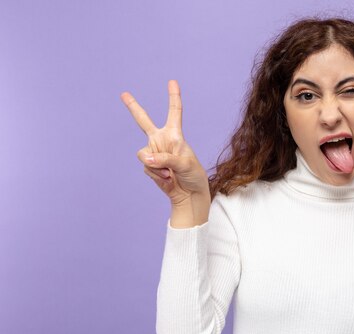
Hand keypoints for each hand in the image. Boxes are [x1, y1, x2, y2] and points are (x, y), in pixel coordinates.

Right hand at [120, 80, 209, 206]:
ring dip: (157, 166)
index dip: (173, 97)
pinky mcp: (149, 165)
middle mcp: (162, 140)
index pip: (174, 112)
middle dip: (133, 107)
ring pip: (144, 154)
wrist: (188, 194)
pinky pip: (146, 166)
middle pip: (143, 121)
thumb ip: (166, 159)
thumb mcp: (185, 164)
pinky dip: (156, 174)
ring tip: (170, 173)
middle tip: (124, 94)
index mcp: (175, 135)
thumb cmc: (192, 175)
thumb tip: (147, 159)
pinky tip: (166, 178)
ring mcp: (154, 152)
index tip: (172, 82)